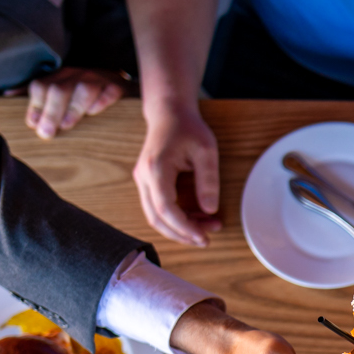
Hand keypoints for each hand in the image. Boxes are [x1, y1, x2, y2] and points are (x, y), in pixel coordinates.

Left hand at [13, 68, 128, 138]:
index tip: (32, 125)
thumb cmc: (86, 92)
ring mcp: (99, 80)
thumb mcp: (61, 89)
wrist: (121, 83)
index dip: (35, 106)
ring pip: (83, 89)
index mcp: (61, 77)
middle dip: (50, 112)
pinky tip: (95, 112)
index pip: (41, 86)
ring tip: (67, 125)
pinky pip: (110, 92)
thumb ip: (37, 94)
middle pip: (59, 90)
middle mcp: (78, 75)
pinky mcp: (119, 87)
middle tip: (46, 133)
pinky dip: (102, 102)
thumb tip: (6, 95)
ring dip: (73, 108)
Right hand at [135, 102, 222, 246]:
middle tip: (205, 240)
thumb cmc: (188, 128)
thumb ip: (208, 179)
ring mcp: (142, 181)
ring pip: (155, 216)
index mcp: (156, 168)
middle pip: (156, 218)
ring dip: (179, 228)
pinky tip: (196, 218)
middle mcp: (144, 177)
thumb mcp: (206, 150)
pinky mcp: (147, 183)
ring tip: (207, 229)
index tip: (203, 237)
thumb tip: (210, 209)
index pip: (165, 208)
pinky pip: (157, 208)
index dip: (183, 227)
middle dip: (181, 234)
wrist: (169, 114)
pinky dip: (175, 219)